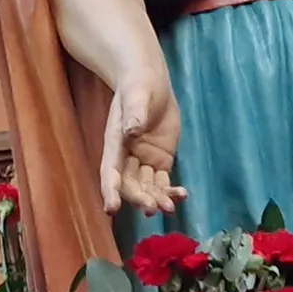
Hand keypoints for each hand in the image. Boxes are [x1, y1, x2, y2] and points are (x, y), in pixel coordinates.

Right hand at [97, 73, 183, 215]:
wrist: (150, 82)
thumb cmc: (138, 86)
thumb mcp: (136, 96)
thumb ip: (134, 113)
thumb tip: (132, 130)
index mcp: (115, 144)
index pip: (110, 171)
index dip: (110, 190)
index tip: (112, 209)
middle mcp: (126, 157)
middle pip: (129, 185)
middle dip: (139, 198)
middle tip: (153, 208)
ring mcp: (144, 161)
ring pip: (147, 187)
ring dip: (156, 199)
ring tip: (170, 208)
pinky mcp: (160, 161)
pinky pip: (163, 182)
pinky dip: (171, 191)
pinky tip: (182, 195)